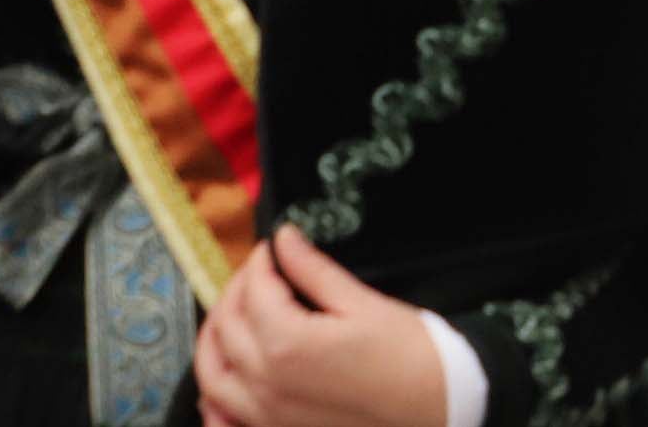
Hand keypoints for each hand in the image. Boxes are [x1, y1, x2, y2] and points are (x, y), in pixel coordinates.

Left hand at [194, 225, 446, 426]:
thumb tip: (285, 239)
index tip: (273, 247)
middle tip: (258, 272)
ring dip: (213, 339)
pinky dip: (213, 398)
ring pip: (211, 374)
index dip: (261, 261)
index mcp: (287, 344)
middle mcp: (264, 383)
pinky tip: (222, 381)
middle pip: (226, 327)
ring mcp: (264, 416)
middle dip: (236, 290)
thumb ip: (313, 271)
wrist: (437, 409)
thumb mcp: (363, 304)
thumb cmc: (409, 358)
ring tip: (231, 315)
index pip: (254, 290)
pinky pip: (222, 420)